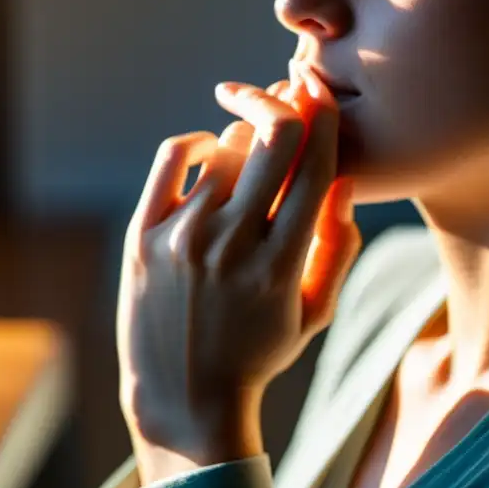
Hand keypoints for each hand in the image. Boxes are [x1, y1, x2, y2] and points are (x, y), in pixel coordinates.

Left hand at [116, 65, 359, 481]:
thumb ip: (337, 246)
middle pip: (272, 139)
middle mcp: (231, 244)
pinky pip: (173, 156)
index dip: (325, 119)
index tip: (322, 93)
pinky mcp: (142, 234)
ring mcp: (182, 237)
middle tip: (288, 92)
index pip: (314, 168)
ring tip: (250, 158)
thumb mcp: (314, 312)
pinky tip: (211, 151)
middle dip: (287, 103)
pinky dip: (198, 142)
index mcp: (280, 265)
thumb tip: (345, 179)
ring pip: (226, 148)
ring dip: (246, 139)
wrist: (181, 394)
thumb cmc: (258, 352)